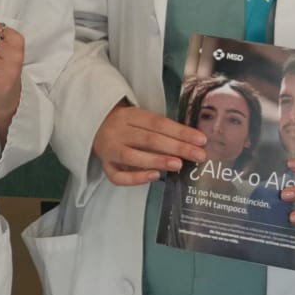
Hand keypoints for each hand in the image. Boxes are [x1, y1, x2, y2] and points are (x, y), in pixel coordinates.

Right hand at [90, 101, 207, 186]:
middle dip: (176, 147)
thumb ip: (160, 129)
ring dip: (158, 160)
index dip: (180, 132)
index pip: (158, 123)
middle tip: (198, 155)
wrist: (93, 126)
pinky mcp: (105, 166)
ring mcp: (109, 150)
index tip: (201, 140)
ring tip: (179, 164)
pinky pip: (118, 176)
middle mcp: (117, 131)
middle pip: (149, 139)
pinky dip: (136, 178)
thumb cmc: (126, 125)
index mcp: (129, 116)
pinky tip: (155, 176)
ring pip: (132, 156)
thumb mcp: (140, 119)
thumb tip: (192, 142)